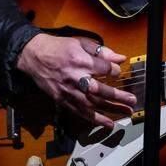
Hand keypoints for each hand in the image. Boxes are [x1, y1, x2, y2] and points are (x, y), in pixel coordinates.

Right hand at [16, 34, 135, 128]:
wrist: (33, 55)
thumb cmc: (57, 47)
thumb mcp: (79, 43)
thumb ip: (100, 51)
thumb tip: (119, 58)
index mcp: (80, 60)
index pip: (105, 69)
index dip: (115, 71)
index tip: (119, 72)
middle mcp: (75, 77)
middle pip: (100, 90)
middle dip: (118, 96)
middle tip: (132, 100)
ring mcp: (68, 90)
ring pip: (92, 104)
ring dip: (110, 110)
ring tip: (125, 112)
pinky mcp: (62, 99)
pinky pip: (80, 111)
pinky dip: (94, 119)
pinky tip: (107, 122)